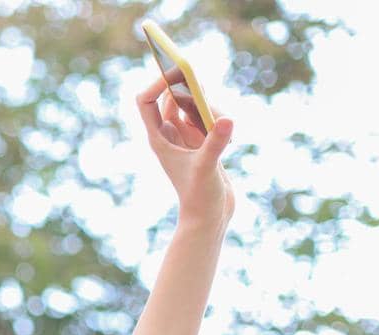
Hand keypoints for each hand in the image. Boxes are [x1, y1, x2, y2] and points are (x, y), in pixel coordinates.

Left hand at [136, 74, 235, 229]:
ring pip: (191, 105)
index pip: (146, 101)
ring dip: (208, 106)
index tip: (179, 72)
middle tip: (203, 87)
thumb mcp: (207, 168)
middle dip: (188, 88)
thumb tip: (226, 120)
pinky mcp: (201, 142)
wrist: (209, 217)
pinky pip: (206, 117)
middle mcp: (169, 135)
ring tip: (222, 124)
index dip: (158, 82)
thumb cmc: (200, 197)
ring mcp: (185, 138)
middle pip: (170, 96)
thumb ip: (215, 143)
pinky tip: (232, 140)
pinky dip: (219, 119)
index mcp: (158, 139)